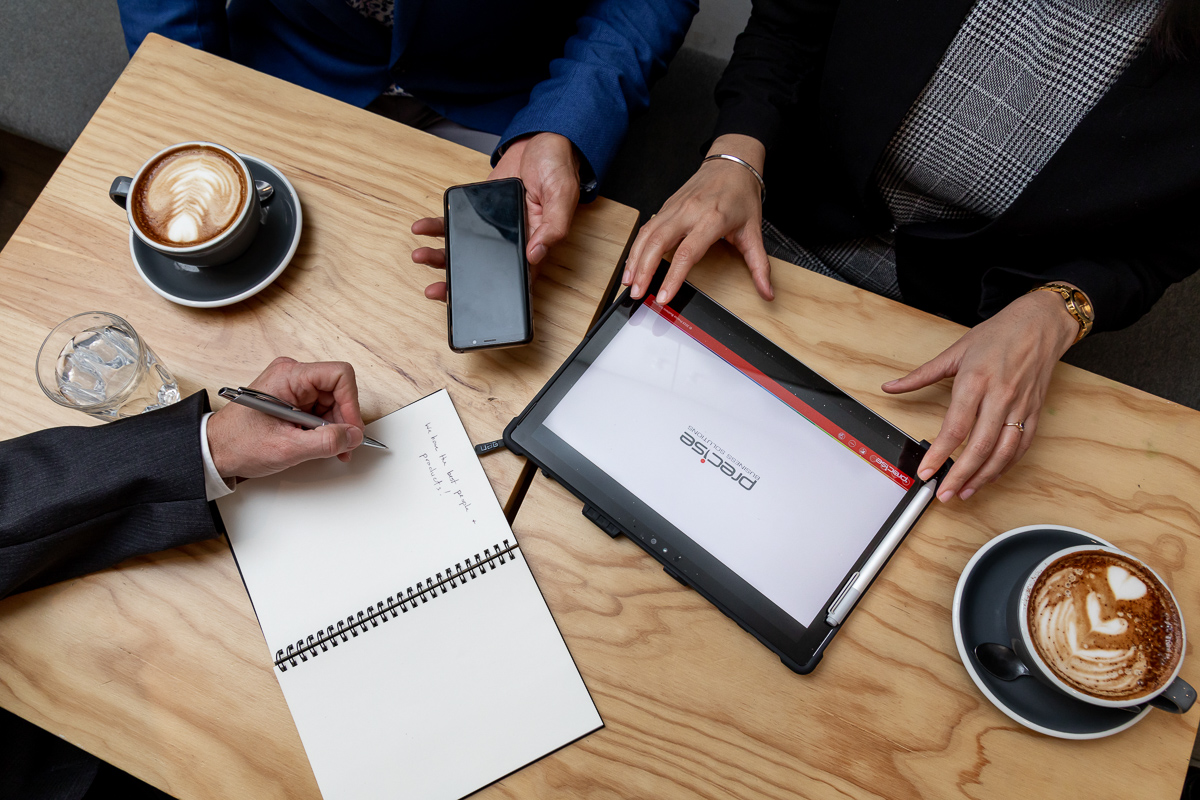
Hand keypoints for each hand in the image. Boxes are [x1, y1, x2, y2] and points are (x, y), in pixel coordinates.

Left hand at [206, 357, 365, 479]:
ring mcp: (293, 387)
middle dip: (343, 420)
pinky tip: (319, 444)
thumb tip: (353, 435)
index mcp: (288, 376)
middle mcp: (292, 376)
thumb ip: (324, 442)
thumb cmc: (237, 443)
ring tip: (327, 448)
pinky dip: (325, 429)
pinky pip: (321, 410)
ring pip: (333, 402)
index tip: (351, 429)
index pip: (339, 375)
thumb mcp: (286, 447)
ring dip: (335, 428)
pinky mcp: (293, 399)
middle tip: (342, 445)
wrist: (215, 451)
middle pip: (338, 391)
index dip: (350, 403)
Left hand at [412, 132, 580, 300]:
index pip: (513, 279)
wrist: (541, 141)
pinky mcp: (479, 211)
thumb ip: (553, 227)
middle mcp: (512, 240)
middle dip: (456, 280)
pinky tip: (422, 228)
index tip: (469, 303)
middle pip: (481, 268)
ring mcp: (493, 227)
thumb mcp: (561, 195)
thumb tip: (535, 254)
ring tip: (420, 256)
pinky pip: (457, 222)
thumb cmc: (558, 167)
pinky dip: (438, 226)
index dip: (491, 293)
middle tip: (434, 289)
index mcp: (535, 244)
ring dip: (441, 255)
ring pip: (465, 248)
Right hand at [623, 134, 771, 305]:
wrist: (732, 164)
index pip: (686, 253)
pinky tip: (632, 263)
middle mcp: (689, 212)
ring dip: (635, 260)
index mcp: (712, 219)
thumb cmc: (741, 195)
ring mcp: (675, 207)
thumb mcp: (754, 231)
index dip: (673, 276)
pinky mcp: (666, 206)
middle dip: (644, 270)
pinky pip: (646, 227)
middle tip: (639, 294)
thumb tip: (767, 292)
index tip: (664, 295)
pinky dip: (636, 247)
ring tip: (629, 283)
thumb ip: (759, 265)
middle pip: (658, 242)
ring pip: (647, 234)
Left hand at [882, 289, 1081, 501]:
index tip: (927, 472)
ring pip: (1003, 451)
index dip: (940, 454)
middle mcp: (999, 396)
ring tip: (966, 492)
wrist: (1040, 323)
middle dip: (961, 475)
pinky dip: (1006, 465)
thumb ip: (921, 375)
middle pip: (980, 446)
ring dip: (984, 477)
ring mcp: (1020, 406)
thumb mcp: (955, 351)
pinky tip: (991, 475)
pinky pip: (1022, 446)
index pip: (955, 427)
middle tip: (944, 493)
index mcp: (976, 381)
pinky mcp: (1035, 412)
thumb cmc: (997, 335)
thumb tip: (891, 387)